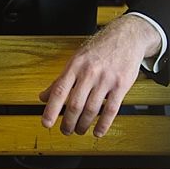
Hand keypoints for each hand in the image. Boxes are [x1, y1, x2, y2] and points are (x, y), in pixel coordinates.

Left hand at [39, 15, 160, 137]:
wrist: (126, 37)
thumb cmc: (99, 48)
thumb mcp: (76, 59)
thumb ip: (61, 80)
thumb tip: (43, 97)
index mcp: (75, 65)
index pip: (60, 90)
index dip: (51, 109)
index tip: (46, 123)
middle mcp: (90, 72)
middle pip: (75, 104)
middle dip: (68, 122)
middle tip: (65, 130)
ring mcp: (106, 79)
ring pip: (92, 109)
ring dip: (83, 124)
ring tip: (79, 130)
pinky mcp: (121, 85)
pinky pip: (111, 109)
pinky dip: (103, 124)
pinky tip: (98, 131)